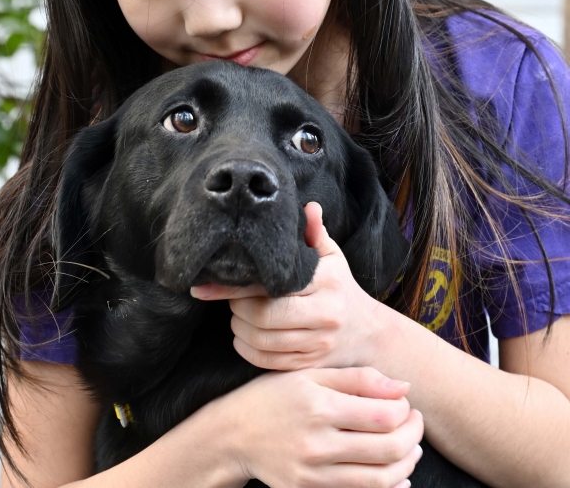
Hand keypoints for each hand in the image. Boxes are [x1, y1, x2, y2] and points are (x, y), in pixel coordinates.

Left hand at [190, 202, 380, 369]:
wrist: (367, 335)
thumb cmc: (340, 288)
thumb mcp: (332, 257)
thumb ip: (315, 232)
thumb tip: (308, 206)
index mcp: (327, 282)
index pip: (272, 285)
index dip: (235, 285)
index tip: (206, 284)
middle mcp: (324, 315)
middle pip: (262, 317)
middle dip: (236, 307)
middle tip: (231, 298)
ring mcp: (316, 345)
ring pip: (261, 341)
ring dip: (239, 328)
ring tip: (237, 314)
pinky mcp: (307, 366)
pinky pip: (266, 361)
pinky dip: (247, 349)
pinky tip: (244, 336)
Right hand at [219, 365, 422, 487]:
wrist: (233, 434)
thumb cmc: (274, 396)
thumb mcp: (310, 374)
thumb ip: (358, 378)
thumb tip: (404, 387)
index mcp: (319, 406)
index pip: (383, 416)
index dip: (405, 411)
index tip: (406, 403)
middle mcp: (318, 443)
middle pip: (388, 449)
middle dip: (413, 436)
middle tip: (415, 423)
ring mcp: (314, 474)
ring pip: (380, 479)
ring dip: (406, 463)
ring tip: (409, 447)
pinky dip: (388, 487)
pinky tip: (396, 474)